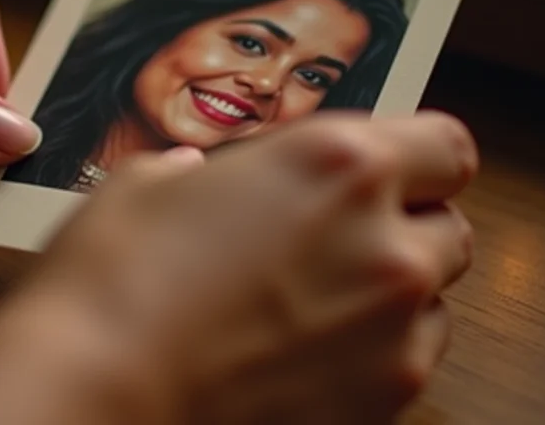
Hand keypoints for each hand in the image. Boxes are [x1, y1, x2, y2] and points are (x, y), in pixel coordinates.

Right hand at [0, 111, 475, 424]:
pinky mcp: (379, 407)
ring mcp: (392, 336)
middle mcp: (385, 245)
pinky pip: (404, 366)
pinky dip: (371, 357)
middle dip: (404, 228)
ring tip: (311, 303)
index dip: (416, 156)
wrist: (95, 393)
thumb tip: (200, 178)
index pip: (446, 145)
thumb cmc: (112, 284)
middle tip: (337, 238)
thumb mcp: (149, 185)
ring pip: (434, 305)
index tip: (387, 169)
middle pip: (450, 227)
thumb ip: (204, 173)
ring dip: (391, 297)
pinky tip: (299, 354)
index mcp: (339, 165)